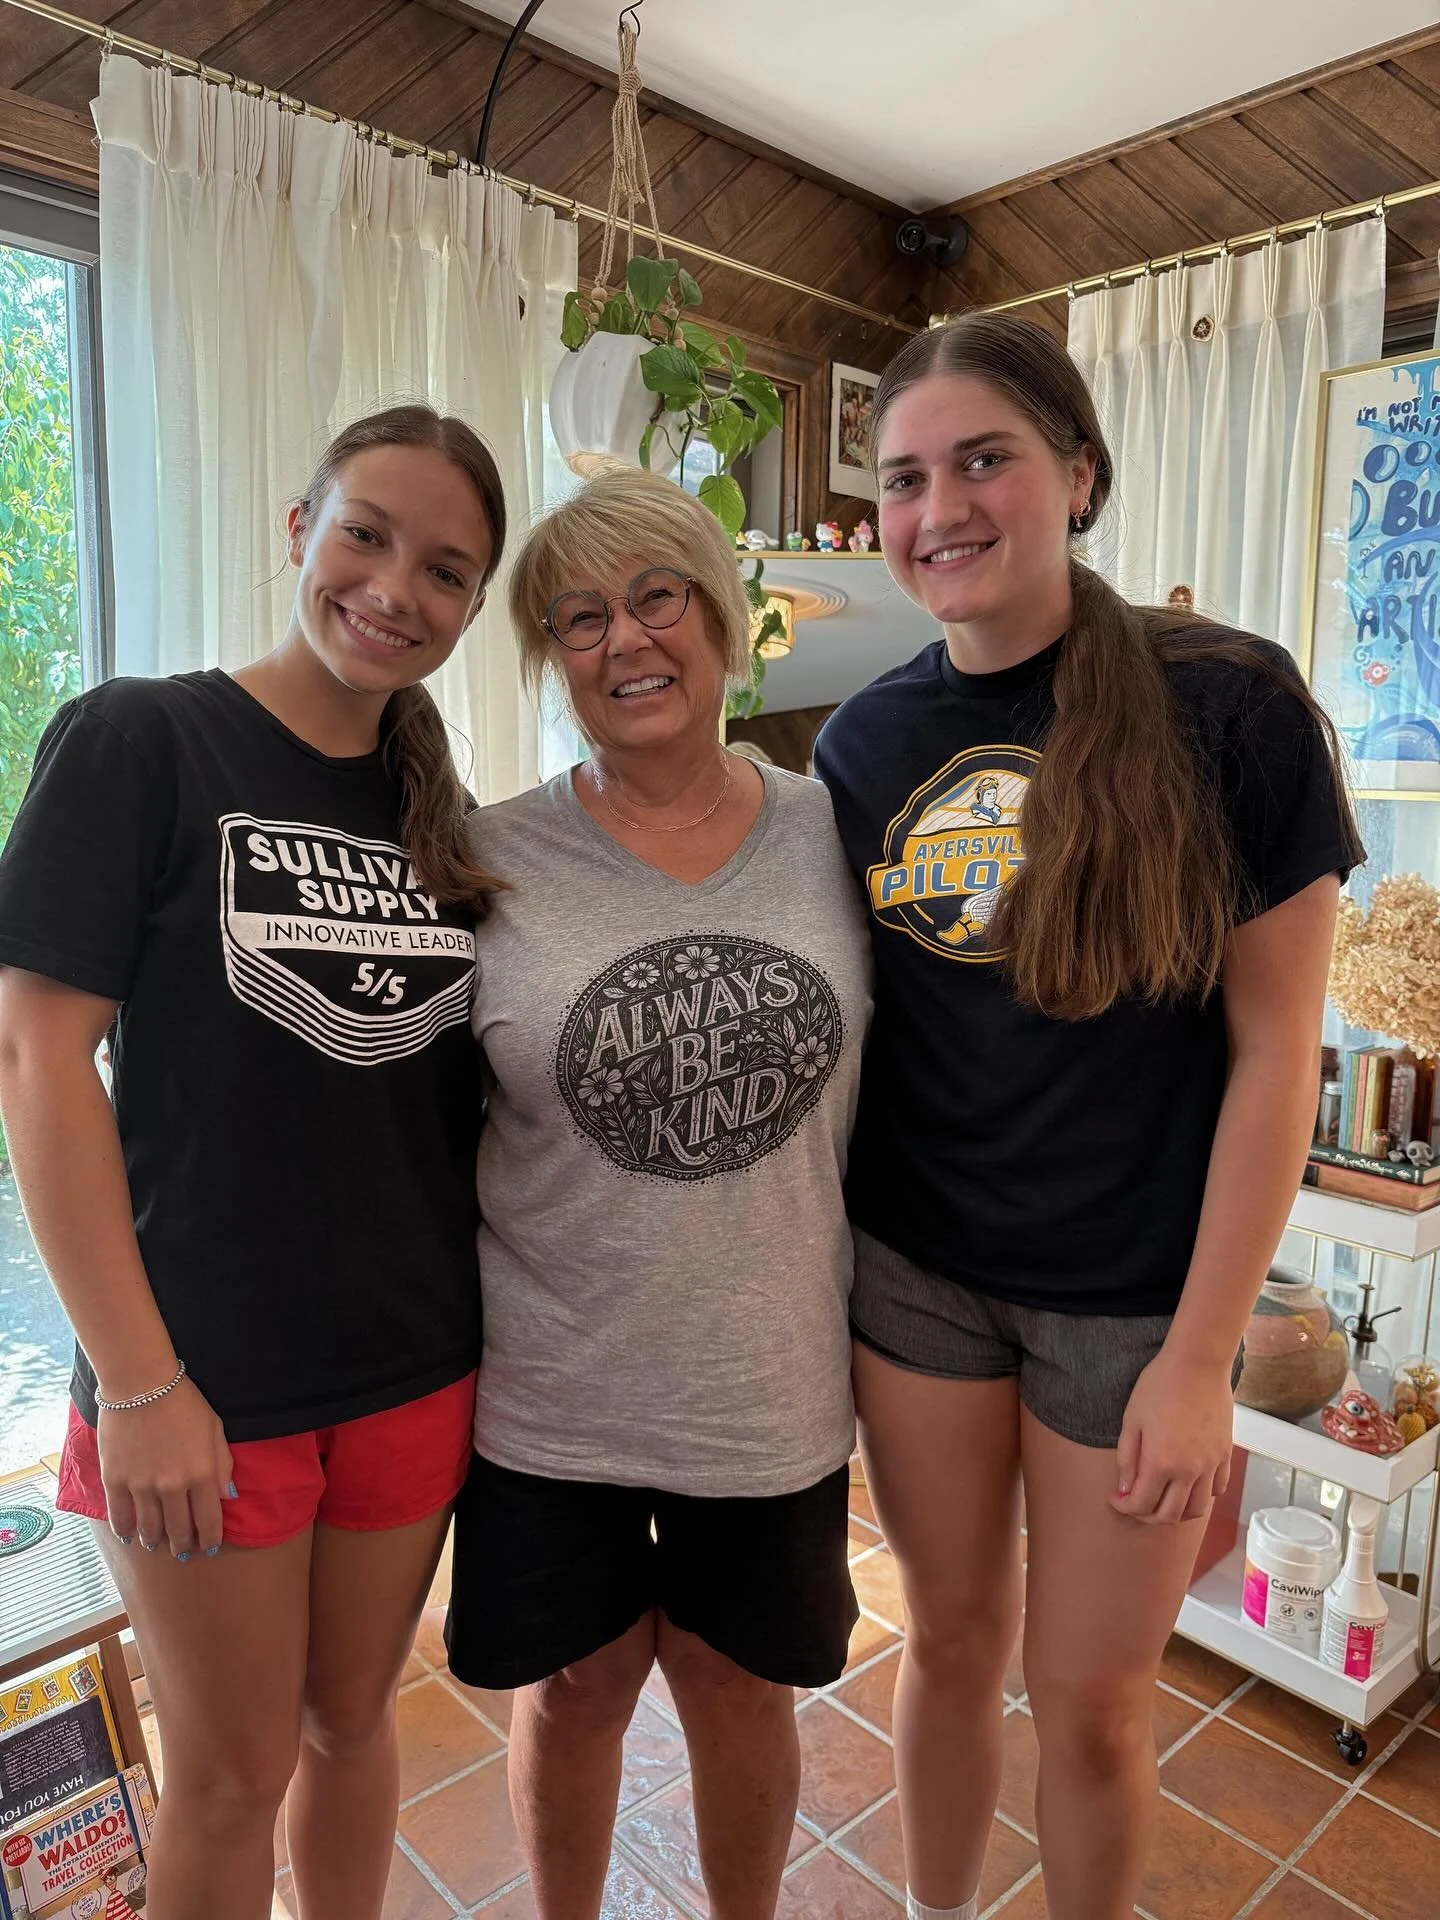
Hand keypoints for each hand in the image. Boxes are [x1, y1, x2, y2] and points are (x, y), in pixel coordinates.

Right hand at [97, 1378, 234, 1559]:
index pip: (208, 1520)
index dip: (210, 1539)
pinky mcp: (115, 1480)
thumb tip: (227, 1497)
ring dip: (155, 1541)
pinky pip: (119, 1516)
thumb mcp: (215, 1429)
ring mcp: (142, 1485)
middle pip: (178, 1530)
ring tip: (157, 1545)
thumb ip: (223, 1465)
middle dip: (183, 1546)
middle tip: (183, 1553)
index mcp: (202, 1474)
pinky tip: (130, 1536)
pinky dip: (125, 1531)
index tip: (210, 1548)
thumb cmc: (184, 1402)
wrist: (142, 1384)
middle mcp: (172, 1486)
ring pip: (149, 1528)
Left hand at [1111, 1348, 1233, 1525]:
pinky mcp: (1225, 1455)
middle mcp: (1189, 1471)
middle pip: (1169, 1515)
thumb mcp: (1132, 1419)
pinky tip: (1187, 1484)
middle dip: (1147, 1516)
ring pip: (1196, 1509)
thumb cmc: (1159, 1385)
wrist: (1198, 1363)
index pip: (1141, 1505)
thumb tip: (1125, 1490)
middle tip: (1135, 1504)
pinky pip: (1217, 1490)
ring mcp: (1211, 1465)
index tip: (1116, 1499)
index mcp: (1161, 1462)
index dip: (1124, 1507)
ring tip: (1161, 1498)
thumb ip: (1127, 1458)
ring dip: (1176, 1512)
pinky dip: (1201, 1496)